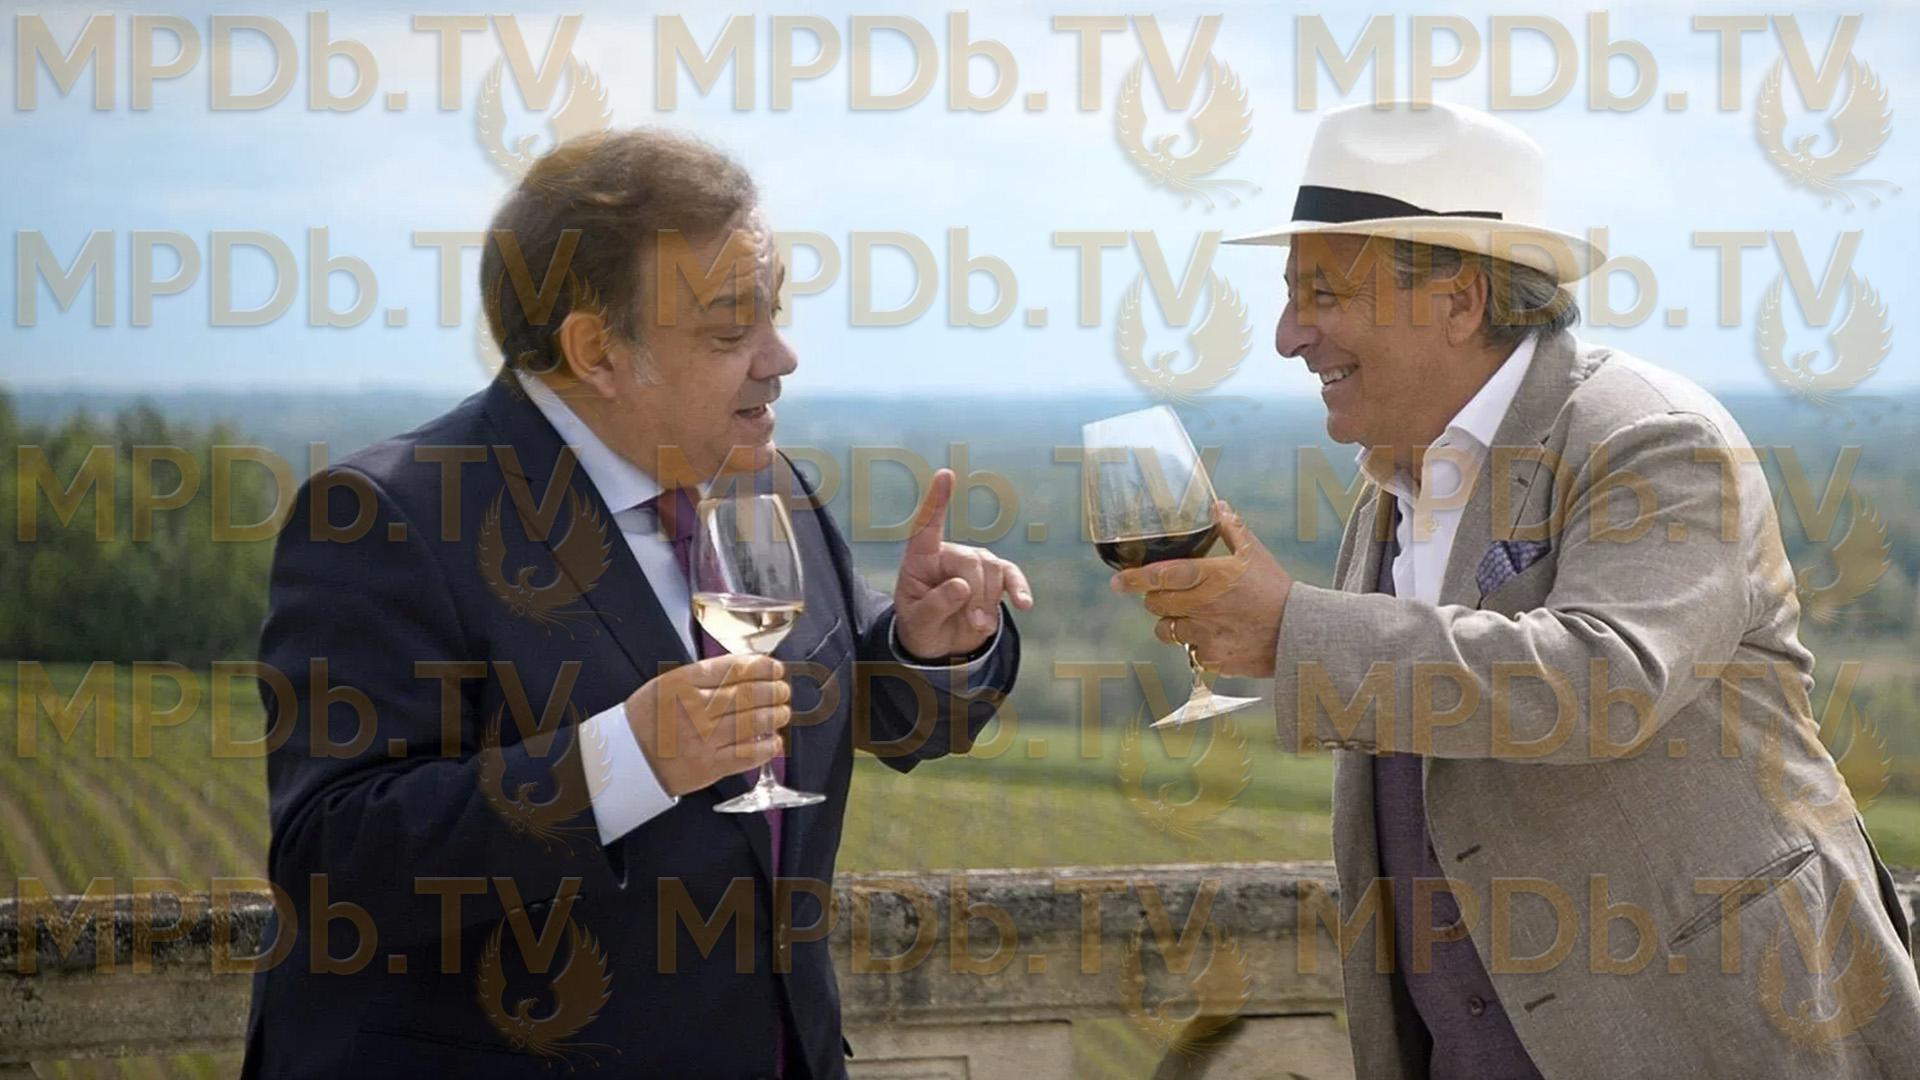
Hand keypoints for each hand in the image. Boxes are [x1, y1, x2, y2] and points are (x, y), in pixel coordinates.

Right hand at [624, 654, 791, 795]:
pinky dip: (766, 748)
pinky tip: (774, 742)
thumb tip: (746, 668)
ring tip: (783, 712)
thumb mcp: (667, 684)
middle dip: (774, 690)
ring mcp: (702, 739)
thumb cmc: (649, 718)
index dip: (762, 667)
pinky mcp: (708, 766)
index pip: (734, 668)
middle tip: (783, 690)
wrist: (626, 759)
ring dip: (774, 716)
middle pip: (747, 694)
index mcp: (682, 683)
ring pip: (751, 723)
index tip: (775, 667)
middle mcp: (694, 709)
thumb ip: (703, 676)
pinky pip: (746, 755)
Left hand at [894, 468, 1034, 659]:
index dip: (937, 501)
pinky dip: (1019, 589)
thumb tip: (961, 586)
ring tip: (980, 627)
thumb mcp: (918, 623)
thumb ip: (935, 605)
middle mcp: (949, 554)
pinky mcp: (995, 576)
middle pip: (970, 560)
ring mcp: (975, 563)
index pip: (927, 527)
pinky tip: (1024, 604)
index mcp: (920, 559)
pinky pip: (1011, 576)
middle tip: (975, 625)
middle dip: (976, 594)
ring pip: (992, 568)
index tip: (945, 474)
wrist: (941, 645)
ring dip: (990, 601)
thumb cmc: (922, 627)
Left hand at [1110, 501, 1292, 677]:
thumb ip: (1231, 528)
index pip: (1158, 575)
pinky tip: (1214, 635)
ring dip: (1172, 623)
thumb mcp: (1255, 553)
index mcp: (1207, 576)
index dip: (1133, 579)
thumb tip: (1216, 505)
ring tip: (1193, 617)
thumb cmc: (1276, 589)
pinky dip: (1195, 645)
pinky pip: (1189, 652)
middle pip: (1155, 605)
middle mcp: (1200, 606)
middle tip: (1169, 595)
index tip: (1118, 581)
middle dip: (1157, 599)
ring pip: (1167, 631)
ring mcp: (1204, 635)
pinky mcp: (1211, 658)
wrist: (1299, 632)